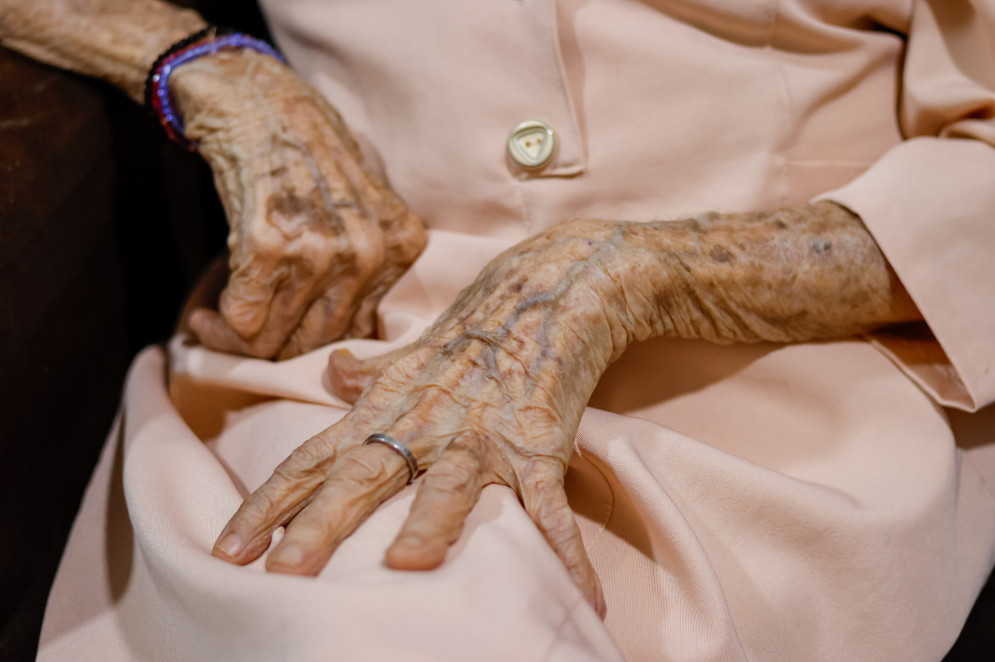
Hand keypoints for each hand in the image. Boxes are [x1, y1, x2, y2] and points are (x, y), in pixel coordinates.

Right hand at [171, 49, 425, 358]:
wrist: (258, 98)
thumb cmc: (308, 152)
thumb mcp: (365, 203)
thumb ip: (371, 262)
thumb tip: (355, 334)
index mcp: (400, 245)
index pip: (362, 331)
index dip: (317, 347)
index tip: (284, 341)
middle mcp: (367, 252)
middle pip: (319, 342)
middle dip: (275, 351)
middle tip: (238, 339)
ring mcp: (321, 250)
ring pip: (278, 340)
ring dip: (236, 344)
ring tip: (213, 327)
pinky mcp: (270, 246)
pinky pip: (244, 321)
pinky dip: (219, 328)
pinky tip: (205, 315)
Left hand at [211, 218, 641, 614]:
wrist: (548, 287)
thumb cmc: (475, 327)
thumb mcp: (412, 351)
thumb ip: (371, 372)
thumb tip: (334, 375)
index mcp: (386, 406)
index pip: (313, 458)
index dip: (267, 504)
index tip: (228, 550)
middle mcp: (425, 423)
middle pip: (364, 475)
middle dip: (322, 524)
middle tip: (285, 573)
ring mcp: (483, 434)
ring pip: (450, 482)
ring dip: (429, 524)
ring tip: (403, 568)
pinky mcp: (538, 444)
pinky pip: (548, 506)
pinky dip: (563, 551)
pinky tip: (581, 600)